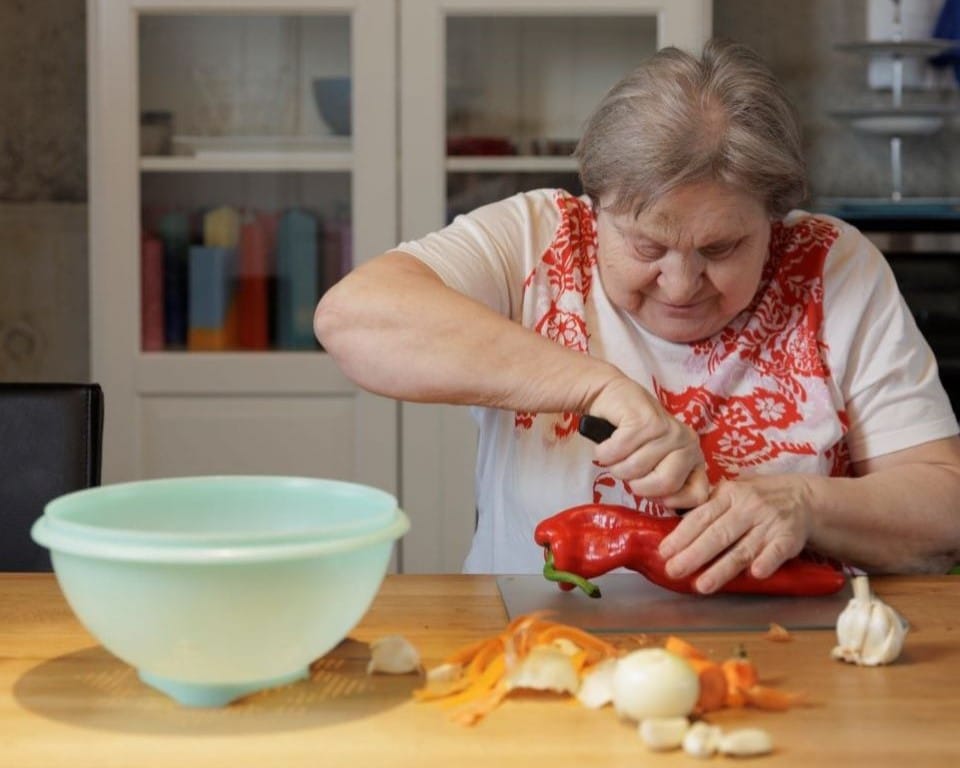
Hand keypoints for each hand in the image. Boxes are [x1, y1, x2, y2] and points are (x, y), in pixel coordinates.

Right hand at [588, 378, 708, 508]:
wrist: (611, 396)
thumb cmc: (631, 437)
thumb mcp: (654, 464)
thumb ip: (665, 484)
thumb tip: (670, 510)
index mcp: (693, 457)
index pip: (697, 495)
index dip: (669, 500)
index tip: (650, 489)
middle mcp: (687, 443)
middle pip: (665, 484)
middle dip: (636, 483)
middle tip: (627, 468)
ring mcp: (669, 430)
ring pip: (635, 469)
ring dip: (615, 465)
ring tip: (615, 452)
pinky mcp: (646, 420)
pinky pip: (618, 452)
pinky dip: (604, 452)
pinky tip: (607, 442)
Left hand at [656, 476, 813, 593]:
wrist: (803, 498)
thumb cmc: (757, 498)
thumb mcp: (731, 492)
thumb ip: (706, 508)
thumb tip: (672, 530)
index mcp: (729, 494)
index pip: (701, 516)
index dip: (682, 535)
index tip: (664, 552)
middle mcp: (748, 506)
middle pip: (718, 534)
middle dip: (693, 554)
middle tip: (674, 571)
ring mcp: (769, 522)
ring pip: (742, 548)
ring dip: (722, 569)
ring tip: (702, 586)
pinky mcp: (789, 537)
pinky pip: (776, 551)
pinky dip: (766, 562)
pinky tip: (754, 574)